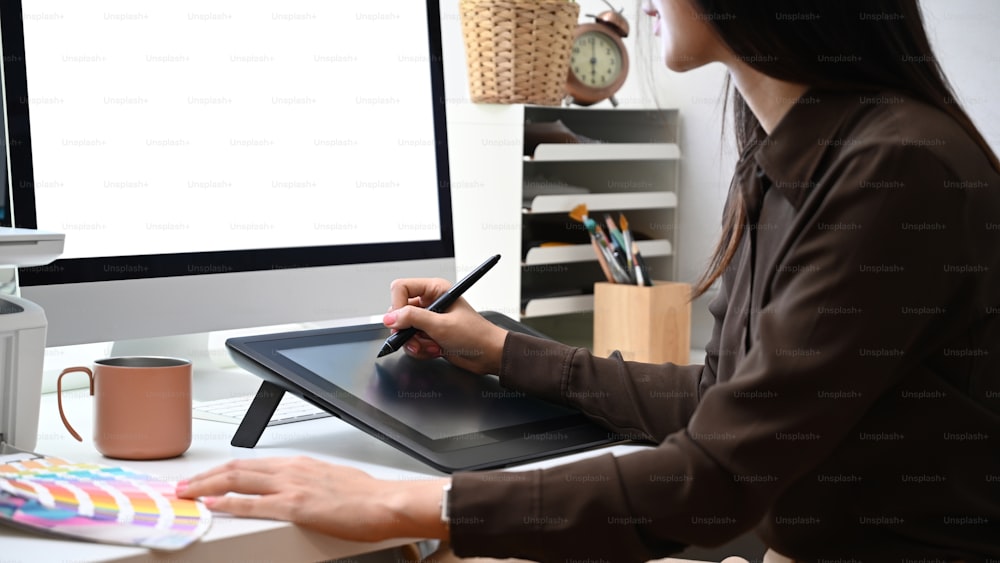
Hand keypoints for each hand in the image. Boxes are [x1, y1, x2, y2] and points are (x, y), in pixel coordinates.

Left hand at [175, 456, 448, 541]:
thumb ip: (309, 483)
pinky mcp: (296, 506)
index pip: (250, 464)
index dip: (222, 471)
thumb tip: (299, 490)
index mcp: (299, 464)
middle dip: (204, 476)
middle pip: (236, 468)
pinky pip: (255, 503)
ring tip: (187, 492)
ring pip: (238, 480)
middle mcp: (291, 470)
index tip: (204, 478)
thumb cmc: (367, 496)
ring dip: (207, 485)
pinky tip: (214, 504)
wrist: (387, 502)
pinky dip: (230, 502)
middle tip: (183, 485)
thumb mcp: (332, 481)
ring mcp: (292, 487)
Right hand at [383, 277, 507, 374]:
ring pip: (404, 330)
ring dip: (415, 343)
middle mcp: (430, 303)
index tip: (399, 321)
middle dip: (406, 329)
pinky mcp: (429, 336)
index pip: (402, 288)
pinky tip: (435, 351)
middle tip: (416, 338)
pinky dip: (420, 350)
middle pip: (399, 311)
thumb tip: (390, 317)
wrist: (489, 355)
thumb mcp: (441, 325)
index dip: (397, 305)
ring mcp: (429, 320)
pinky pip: (411, 342)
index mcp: (435, 290)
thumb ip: (413, 319)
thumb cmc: (476, 335)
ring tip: (431, 346)